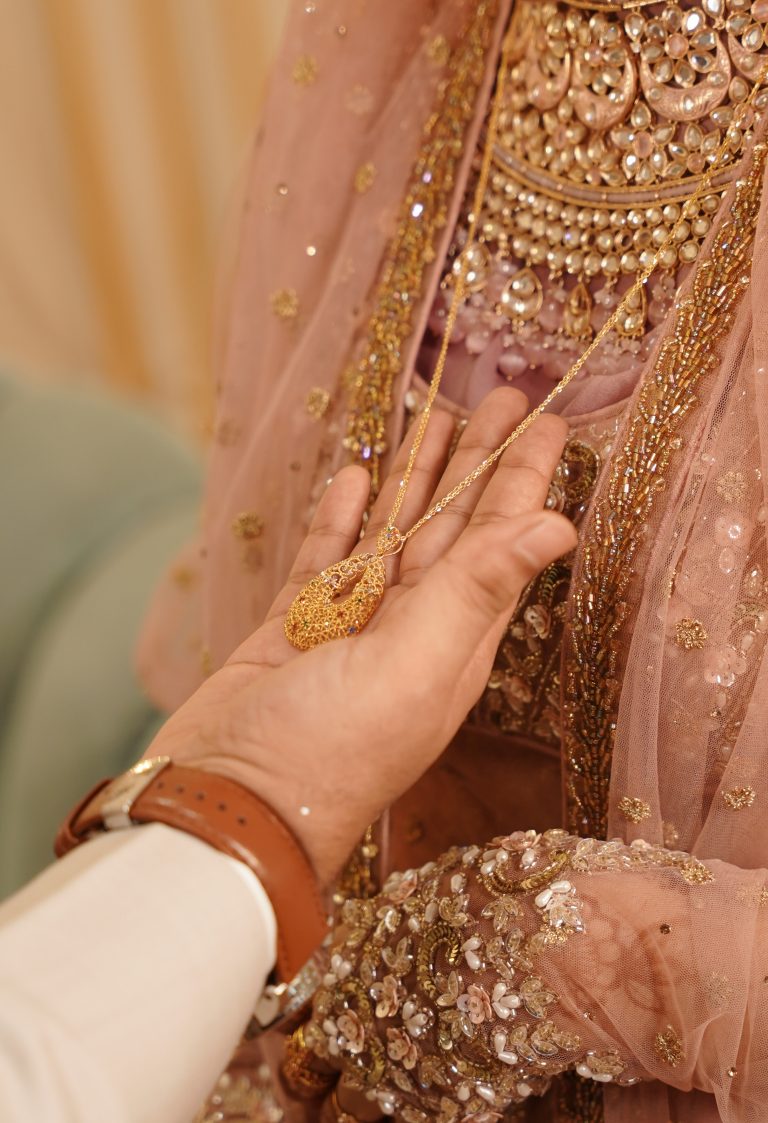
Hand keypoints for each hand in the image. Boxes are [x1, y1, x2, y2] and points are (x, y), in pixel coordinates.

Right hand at [144, 389, 575, 885]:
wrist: (232, 806)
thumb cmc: (331, 748)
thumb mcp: (418, 664)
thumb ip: (479, 588)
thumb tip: (560, 526)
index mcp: (455, 637)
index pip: (500, 537)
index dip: (524, 477)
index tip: (549, 419)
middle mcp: (412, 629)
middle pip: (452, 525)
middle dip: (479, 461)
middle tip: (500, 395)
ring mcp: (350, 628)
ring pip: (392, 534)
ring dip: (417, 477)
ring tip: (436, 416)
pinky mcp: (293, 631)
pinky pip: (328, 560)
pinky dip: (343, 518)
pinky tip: (357, 476)